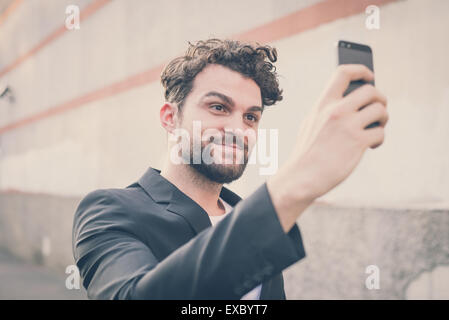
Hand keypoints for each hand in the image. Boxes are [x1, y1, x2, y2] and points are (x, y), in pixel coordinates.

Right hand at [267, 64, 388, 231]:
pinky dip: (378, 140)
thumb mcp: (311, 124)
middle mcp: (336, 111)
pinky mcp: (358, 142)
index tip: (369, 76)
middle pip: (371, 90)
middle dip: (380, 99)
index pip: (343, 73)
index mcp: (322, 104)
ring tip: (375, 128)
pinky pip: (380, 133)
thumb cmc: (307, 153)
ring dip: (383, 119)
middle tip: (379, 108)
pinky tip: (370, 146)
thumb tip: (356, 102)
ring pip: (380, 110)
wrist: (300, 177)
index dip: (361, 70)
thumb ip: (329, 110)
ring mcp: (347, 126)